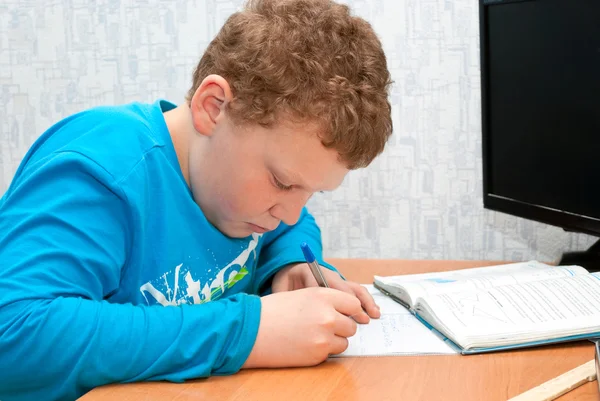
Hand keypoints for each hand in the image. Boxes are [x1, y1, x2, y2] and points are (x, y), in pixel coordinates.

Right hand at [242, 287, 362, 367]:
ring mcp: (324, 337)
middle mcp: (328, 316)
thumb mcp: (301, 295)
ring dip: (333, 340)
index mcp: (323, 296)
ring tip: (312, 336)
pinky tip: (304, 344)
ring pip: (344, 342)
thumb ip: (324, 301)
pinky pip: (330, 354)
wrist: (251, 330)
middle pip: (351, 325)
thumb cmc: (271, 310)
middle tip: (324, 327)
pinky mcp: (318, 355)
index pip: (353, 304)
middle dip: (341, 327)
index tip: (342, 314)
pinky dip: (321, 351)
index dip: (347, 310)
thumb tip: (342, 310)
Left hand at [271, 263, 380, 322]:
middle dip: (351, 303)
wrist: (290, 272)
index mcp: (308, 271)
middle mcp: (326, 274)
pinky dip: (365, 301)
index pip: (320, 284)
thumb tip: (293, 311)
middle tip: (360, 319)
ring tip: (373, 315)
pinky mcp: (341, 286)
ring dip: (364, 301)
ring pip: (352, 288)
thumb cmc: (285, 283)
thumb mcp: (282, 289)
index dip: (329, 299)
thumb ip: (286, 298)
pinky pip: (356, 291)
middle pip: (342, 287)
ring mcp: (335, 279)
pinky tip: (373, 312)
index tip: (335, 314)